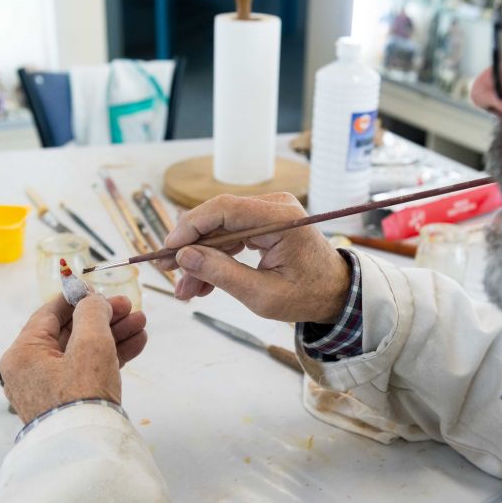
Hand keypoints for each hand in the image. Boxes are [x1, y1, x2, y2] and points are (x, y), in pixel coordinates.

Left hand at [0, 294, 147, 423]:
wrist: (88, 447)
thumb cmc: (82, 393)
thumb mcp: (90, 343)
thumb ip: (93, 312)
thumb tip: (95, 301)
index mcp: (25, 353)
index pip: (49, 313)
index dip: (77, 298)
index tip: (102, 289)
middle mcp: (34, 369)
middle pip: (72, 331)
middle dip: (106, 317)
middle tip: (131, 306)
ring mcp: (54, 386)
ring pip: (86, 350)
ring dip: (115, 334)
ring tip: (142, 323)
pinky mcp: (72, 399)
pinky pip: (92, 368)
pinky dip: (114, 354)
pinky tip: (138, 341)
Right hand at [160, 193, 351, 322]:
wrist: (335, 292)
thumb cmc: (307, 295)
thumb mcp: (263, 295)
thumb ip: (222, 274)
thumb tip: (184, 257)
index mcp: (281, 219)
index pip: (224, 208)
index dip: (190, 226)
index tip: (168, 250)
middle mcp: (274, 207)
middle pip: (218, 218)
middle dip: (191, 248)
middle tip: (166, 273)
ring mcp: (269, 213)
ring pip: (220, 229)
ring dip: (200, 258)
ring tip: (185, 290)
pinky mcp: (264, 223)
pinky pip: (230, 235)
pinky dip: (215, 258)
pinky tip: (201, 284)